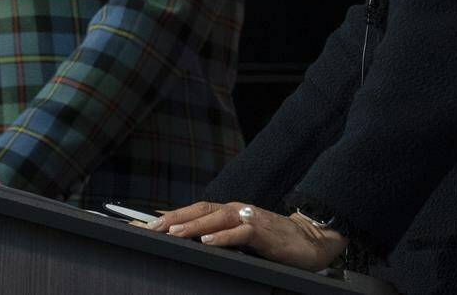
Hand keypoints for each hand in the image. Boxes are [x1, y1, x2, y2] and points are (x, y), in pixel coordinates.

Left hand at [150, 201, 348, 271]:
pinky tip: (208, 242)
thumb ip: (221, 238)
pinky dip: (223, 236)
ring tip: (172, 233)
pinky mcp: (264, 232)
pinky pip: (241, 233)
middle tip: (149, 229)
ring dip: (192, 225)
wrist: (311, 241)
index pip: (194, 211)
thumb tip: (192, 245)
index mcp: (229, 212)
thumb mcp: (243, 240)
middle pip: (200, 210)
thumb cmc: (275, 242)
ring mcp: (250, 219)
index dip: (170, 216)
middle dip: (173, 219)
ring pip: (216, 218)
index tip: (145, 226)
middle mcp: (237, 211)